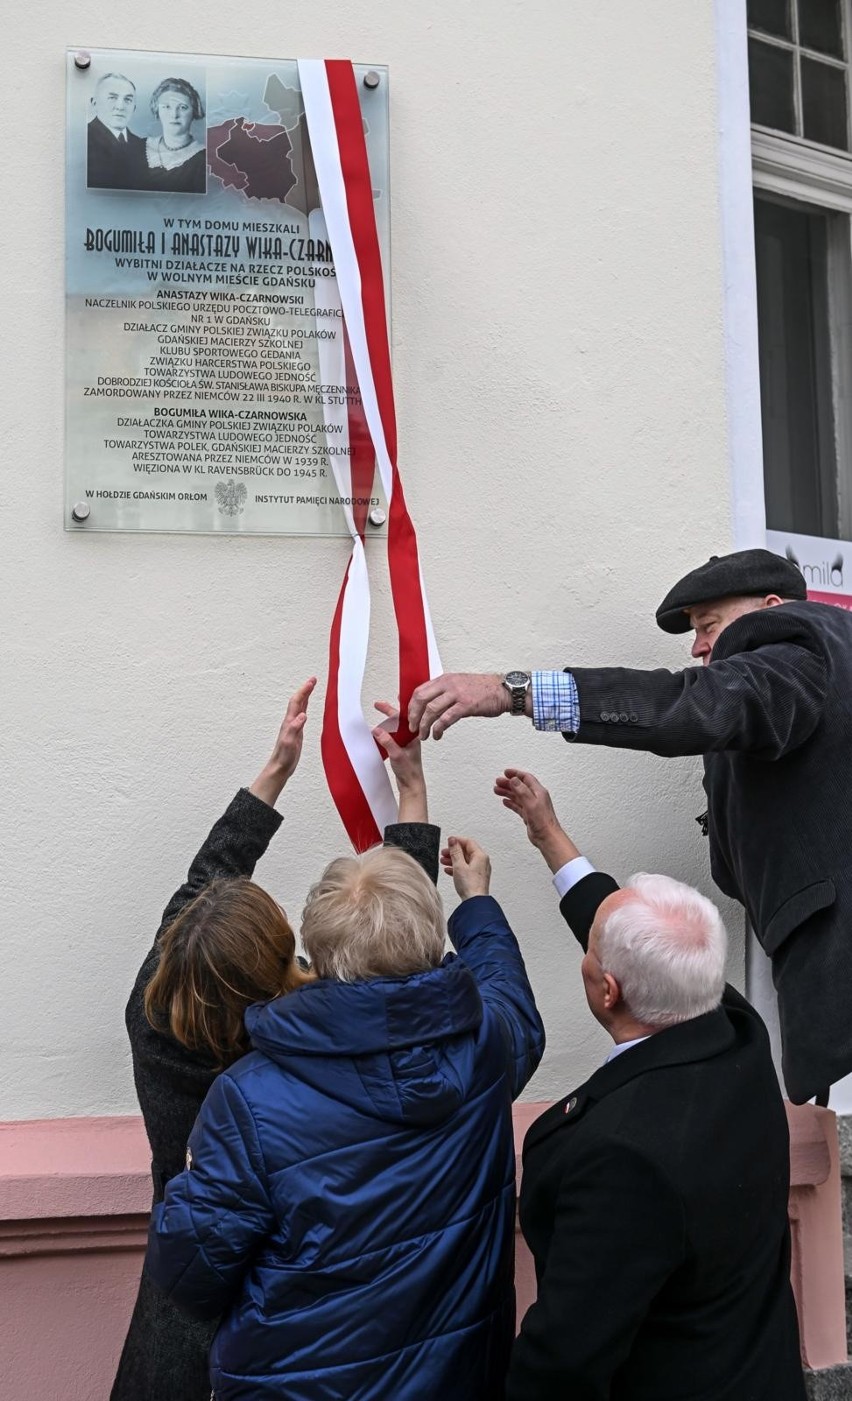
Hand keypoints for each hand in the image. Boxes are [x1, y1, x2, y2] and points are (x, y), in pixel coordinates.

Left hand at [249, 677, 316, 806]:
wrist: (280, 767)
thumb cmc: (284, 757)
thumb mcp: (289, 742)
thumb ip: (295, 728)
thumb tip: (303, 715)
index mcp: (290, 722)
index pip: (297, 702)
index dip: (304, 690)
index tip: (312, 681)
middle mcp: (291, 721)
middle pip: (298, 701)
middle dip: (306, 689)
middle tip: (313, 680)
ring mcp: (293, 726)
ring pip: (300, 707)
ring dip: (305, 697)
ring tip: (311, 688)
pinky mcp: (297, 732)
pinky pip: (301, 715)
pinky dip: (305, 708)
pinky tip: (307, 709)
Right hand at [373, 701, 427, 822]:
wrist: (411, 785)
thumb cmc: (410, 772)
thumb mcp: (397, 755)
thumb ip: (387, 742)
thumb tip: (377, 730)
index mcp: (413, 736)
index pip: (406, 717)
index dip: (400, 706)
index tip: (394, 697)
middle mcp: (410, 738)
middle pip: (399, 720)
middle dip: (389, 712)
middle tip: (377, 705)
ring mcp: (405, 743)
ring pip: (395, 728)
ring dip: (386, 722)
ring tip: (377, 717)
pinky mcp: (400, 749)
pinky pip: (392, 736)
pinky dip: (385, 733)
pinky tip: (378, 733)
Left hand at [408, 673, 509, 739]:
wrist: (503, 690)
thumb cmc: (483, 689)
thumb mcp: (459, 684)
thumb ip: (444, 691)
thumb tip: (430, 703)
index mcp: (445, 679)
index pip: (419, 690)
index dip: (411, 705)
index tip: (409, 717)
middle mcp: (448, 684)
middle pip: (421, 699)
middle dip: (414, 716)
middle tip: (412, 728)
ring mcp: (457, 694)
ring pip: (431, 710)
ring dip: (424, 725)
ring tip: (424, 736)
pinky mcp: (466, 705)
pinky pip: (446, 719)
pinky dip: (438, 729)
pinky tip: (437, 735)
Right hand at [439, 836, 491, 898]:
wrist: (474, 902)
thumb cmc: (470, 885)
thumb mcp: (459, 865)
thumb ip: (455, 851)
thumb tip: (453, 840)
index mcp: (480, 856)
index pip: (469, 842)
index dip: (457, 841)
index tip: (448, 842)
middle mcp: (482, 862)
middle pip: (467, 851)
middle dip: (454, 851)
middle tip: (444, 852)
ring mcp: (480, 871)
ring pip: (465, 860)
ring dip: (454, 860)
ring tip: (443, 861)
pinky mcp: (476, 878)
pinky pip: (466, 869)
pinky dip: (457, 868)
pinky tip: (449, 870)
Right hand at [494, 768, 579, 872]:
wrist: (547, 837)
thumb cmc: (544, 822)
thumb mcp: (531, 802)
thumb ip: (522, 790)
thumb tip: (514, 779)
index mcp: (538, 792)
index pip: (526, 778)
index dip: (516, 774)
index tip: (506, 773)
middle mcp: (535, 797)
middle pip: (520, 786)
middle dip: (508, 783)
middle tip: (498, 782)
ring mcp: (532, 806)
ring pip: (517, 796)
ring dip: (507, 792)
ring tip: (497, 790)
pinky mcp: (528, 815)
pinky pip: (518, 805)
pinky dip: (511, 802)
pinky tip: (505, 801)